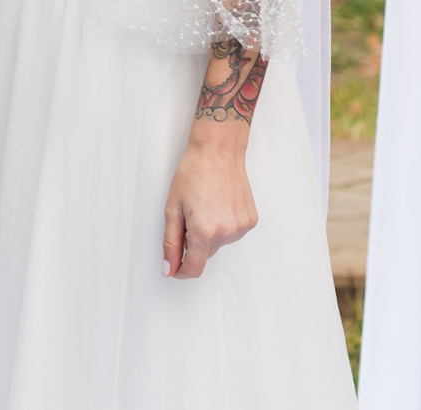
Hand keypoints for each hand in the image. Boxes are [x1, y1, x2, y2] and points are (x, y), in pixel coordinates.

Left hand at [161, 131, 256, 278]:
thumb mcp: (172, 208)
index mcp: (205, 231)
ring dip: (209, 233)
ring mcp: (241, 227)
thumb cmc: (193, 173)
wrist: (218, 151)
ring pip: (219, 243)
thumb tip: (170, 268)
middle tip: (188, 214)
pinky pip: (232, 232)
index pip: (194, 268)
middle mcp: (227, 233)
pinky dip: (223, 225)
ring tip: (205, 204)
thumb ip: (171, 242)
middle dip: (193, 242)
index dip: (181, 270)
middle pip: (205, 253)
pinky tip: (219, 204)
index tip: (174, 267)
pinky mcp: (251, 221)